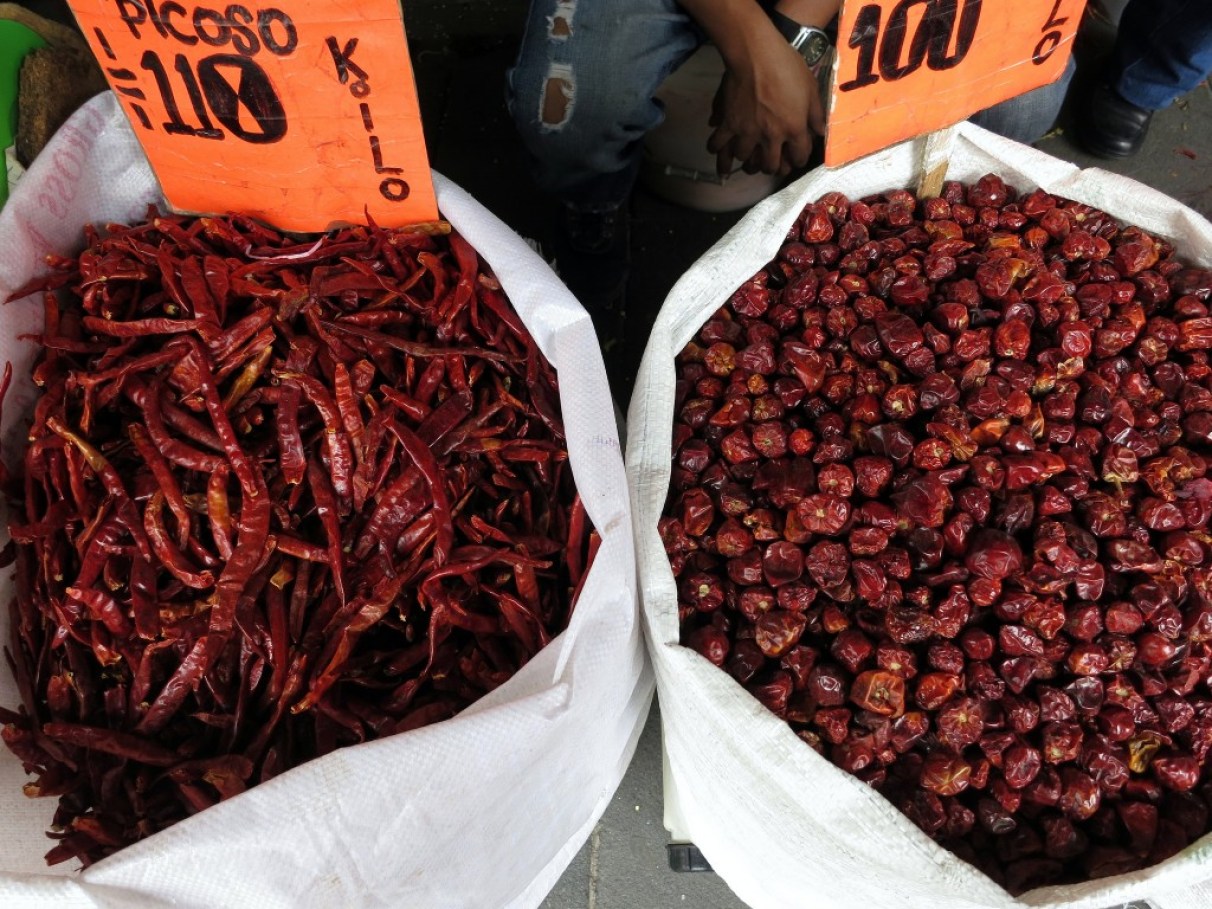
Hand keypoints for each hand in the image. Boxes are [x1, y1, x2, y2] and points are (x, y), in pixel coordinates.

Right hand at [706, 38, 826, 177]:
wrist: (755, 54)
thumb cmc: (787, 67)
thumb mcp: (811, 88)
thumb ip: (817, 114)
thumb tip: (820, 133)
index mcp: (794, 128)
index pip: (799, 157)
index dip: (798, 160)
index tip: (795, 158)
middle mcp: (771, 137)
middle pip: (770, 166)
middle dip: (772, 167)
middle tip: (770, 162)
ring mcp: (748, 132)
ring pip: (745, 160)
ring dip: (747, 162)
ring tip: (748, 159)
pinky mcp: (729, 124)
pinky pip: (719, 146)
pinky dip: (718, 152)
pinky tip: (719, 152)